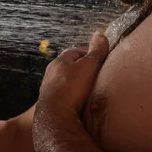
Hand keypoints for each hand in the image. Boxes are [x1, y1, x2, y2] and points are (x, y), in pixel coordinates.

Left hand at [33, 32, 109, 151]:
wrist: (55, 117)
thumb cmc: (72, 88)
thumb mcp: (88, 66)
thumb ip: (95, 52)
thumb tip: (100, 35)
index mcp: (59, 62)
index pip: (75, 52)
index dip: (90, 54)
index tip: (101, 60)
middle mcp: (51, 74)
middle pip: (70, 68)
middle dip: (84, 70)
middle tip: (99, 76)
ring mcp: (50, 90)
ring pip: (67, 83)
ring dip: (79, 85)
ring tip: (93, 91)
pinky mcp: (52, 104)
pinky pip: (66, 98)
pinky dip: (75, 98)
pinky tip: (83, 104)